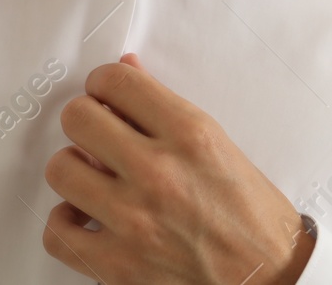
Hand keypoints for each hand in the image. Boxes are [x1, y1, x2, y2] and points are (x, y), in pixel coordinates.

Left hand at [42, 54, 314, 284]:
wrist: (274, 281)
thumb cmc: (254, 218)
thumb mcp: (219, 146)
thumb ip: (165, 107)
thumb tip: (127, 67)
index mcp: (189, 135)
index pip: (114, 81)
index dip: (103, 83)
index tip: (106, 96)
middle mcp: (159, 173)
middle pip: (77, 118)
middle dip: (85, 121)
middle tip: (98, 135)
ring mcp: (135, 221)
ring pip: (60, 170)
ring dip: (74, 171)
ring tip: (94, 178)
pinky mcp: (119, 266)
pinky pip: (57, 232)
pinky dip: (66, 225)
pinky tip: (87, 219)